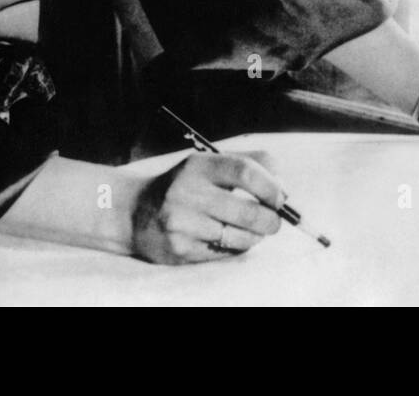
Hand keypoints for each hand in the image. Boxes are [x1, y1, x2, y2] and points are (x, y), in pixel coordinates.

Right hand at [130, 152, 283, 264]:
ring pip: (240, 237)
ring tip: (251, 231)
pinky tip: (226, 238)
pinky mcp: (180, 250)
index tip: (280, 197)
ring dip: (255, 236)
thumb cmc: (184, 186)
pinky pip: (224, 253)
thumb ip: (249, 164)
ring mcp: (182, 224)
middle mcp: (187, 193)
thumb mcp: (207, 165)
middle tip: (274, 221)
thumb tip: (283, 188)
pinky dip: (235, 248)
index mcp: (198, 166)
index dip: (271, 186)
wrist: (134, 212)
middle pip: (248, 211)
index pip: (245, 172)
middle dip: (270, 220)